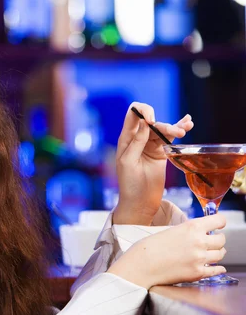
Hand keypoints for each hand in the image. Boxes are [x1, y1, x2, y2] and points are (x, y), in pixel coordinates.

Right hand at [108, 214, 226, 288]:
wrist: (141, 265)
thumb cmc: (148, 246)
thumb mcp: (169, 230)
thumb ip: (186, 231)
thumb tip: (198, 233)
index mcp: (191, 227)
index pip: (219, 221)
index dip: (219, 222)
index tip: (218, 225)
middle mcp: (199, 242)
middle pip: (222, 239)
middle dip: (217, 239)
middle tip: (212, 241)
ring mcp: (200, 258)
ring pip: (221, 254)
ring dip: (216, 253)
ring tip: (209, 253)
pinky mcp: (198, 273)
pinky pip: (216, 270)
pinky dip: (217, 268)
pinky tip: (215, 267)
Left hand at [114, 102, 193, 224]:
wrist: (140, 202)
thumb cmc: (129, 183)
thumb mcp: (128, 162)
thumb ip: (136, 142)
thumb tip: (144, 123)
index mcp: (126, 138)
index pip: (132, 115)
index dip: (142, 112)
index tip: (151, 121)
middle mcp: (138, 138)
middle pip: (152, 122)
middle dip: (164, 125)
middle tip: (177, 133)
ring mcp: (150, 145)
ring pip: (162, 129)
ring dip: (174, 127)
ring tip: (184, 131)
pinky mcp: (161, 152)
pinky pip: (169, 138)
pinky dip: (178, 129)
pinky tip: (187, 123)